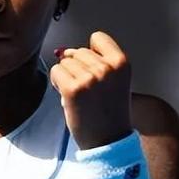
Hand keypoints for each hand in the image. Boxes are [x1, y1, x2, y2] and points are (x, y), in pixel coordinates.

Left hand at [50, 31, 133, 148]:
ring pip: (64, 62)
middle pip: (79, 51)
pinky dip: (57, 83)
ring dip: (67, 76)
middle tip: (87, 91)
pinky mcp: (73, 89)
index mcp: (122, 63)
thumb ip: (96, 62)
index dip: (91, 52)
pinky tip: (69, 97)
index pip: (98, 38)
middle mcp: (107, 68)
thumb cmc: (109, 113)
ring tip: (80, 95)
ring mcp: (90, 78)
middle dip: (77, 68)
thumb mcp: (114, 81)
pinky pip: (56, 72)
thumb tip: (64, 51)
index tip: (94, 70)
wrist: (108, 141)